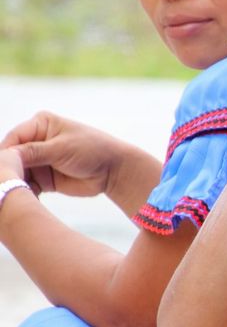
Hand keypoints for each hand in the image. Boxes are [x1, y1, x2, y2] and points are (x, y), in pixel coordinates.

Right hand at [1, 112, 126, 196]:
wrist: (115, 171)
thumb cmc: (92, 150)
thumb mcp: (61, 148)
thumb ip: (32, 152)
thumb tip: (4, 155)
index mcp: (40, 124)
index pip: (13, 139)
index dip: (4, 155)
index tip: (2, 170)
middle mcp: (36, 141)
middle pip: (11, 157)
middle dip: (7, 171)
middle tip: (4, 186)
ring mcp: (39, 161)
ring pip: (17, 173)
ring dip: (14, 184)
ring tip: (10, 195)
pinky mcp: (44, 179)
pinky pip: (27, 186)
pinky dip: (24, 193)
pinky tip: (22, 202)